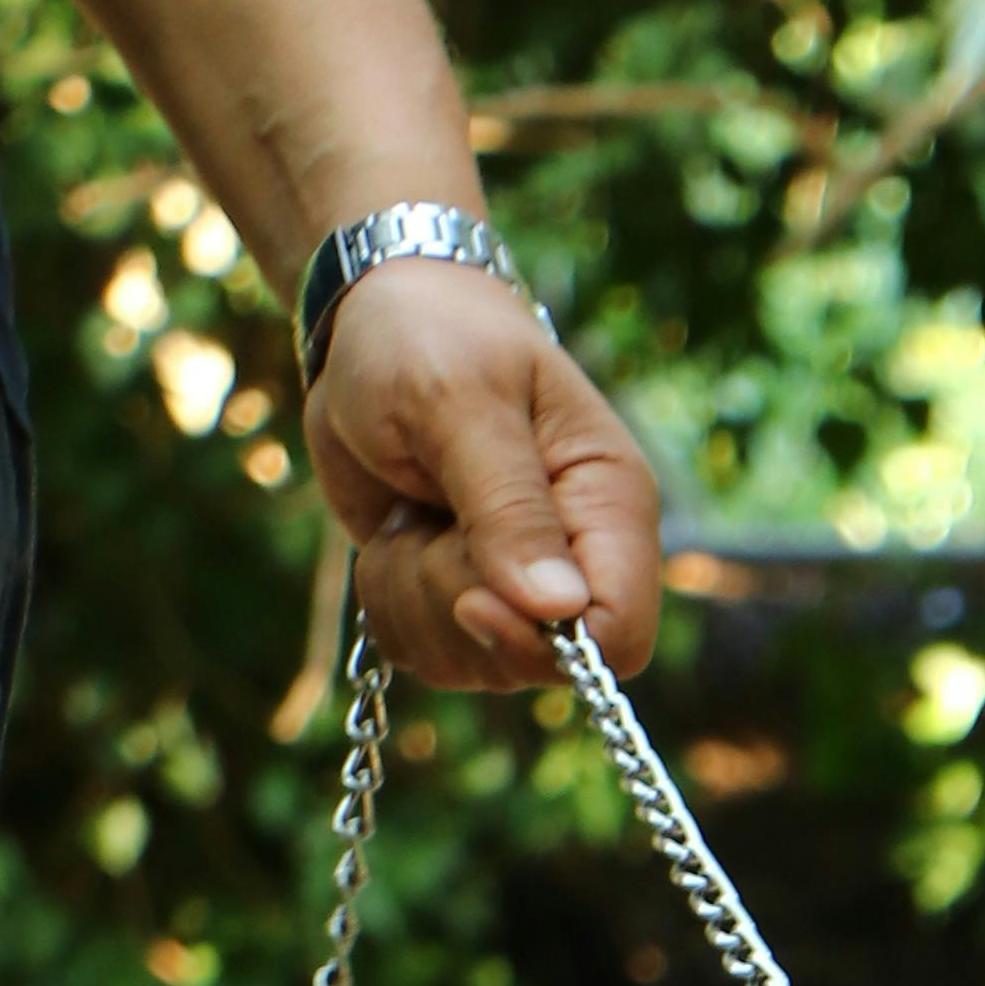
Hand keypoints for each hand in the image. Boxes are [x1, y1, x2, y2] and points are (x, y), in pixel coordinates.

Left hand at [303, 259, 662, 691]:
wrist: (366, 322)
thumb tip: (558, 611)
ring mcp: (514, 587)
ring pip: (470, 663)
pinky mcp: (455, 597)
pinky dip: (387, 597)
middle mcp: (574, 559)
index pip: (618, 635)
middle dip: (457, 602)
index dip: (547, 642)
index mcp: (609, 504)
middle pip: (536, 663)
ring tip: (412, 508)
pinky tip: (395, 528)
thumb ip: (508, 508)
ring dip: (413, 593)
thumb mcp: (459, 402)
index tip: (473, 595)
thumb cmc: (427, 335)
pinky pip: (420, 651)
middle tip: (429, 513)